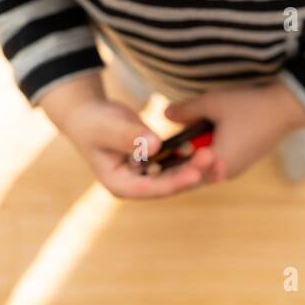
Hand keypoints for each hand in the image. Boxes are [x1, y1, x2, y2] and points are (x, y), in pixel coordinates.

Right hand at [57, 96, 219, 199]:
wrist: (89, 115)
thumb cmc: (94, 121)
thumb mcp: (108, 127)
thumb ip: (130, 136)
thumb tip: (156, 145)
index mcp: (120, 184)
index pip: (151, 188)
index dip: (175, 182)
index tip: (196, 173)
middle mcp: (135, 185)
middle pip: (168, 183)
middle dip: (191, 172)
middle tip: (212, 157)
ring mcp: (145, 175)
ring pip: (175, 174)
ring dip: (195, 165)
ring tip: (214, 154)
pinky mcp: (154, 163)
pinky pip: (176, 162)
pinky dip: (190, 156)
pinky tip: (206, 146)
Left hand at [163, 80, 304, 185]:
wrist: (286, 108)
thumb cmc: (249, 106)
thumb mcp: (212, 103)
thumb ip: (185, 111)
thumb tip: (164, 115)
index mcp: (217, 163)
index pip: (182, 173)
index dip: (163, 168)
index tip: (146, 161)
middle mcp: (226, 172)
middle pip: (191, 174)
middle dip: (174, 165)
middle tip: (152, 157)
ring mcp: (235, 168)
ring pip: (203, 169)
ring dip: (189, 160)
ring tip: (169, 150)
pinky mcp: (242, 162)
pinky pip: (215, 164)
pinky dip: (202, 156)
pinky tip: (193, 143)